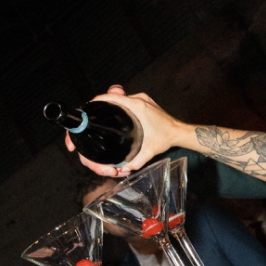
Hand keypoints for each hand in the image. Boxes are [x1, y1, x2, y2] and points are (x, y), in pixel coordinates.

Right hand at [65, 85, 182, 176]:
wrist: (179, 132)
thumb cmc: (166, 138)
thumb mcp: (150, 151)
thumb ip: (137, 161)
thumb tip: (122, 167)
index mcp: (137, 106)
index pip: (110, 98)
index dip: (95, 103)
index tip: (86, 111)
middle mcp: (137, 99)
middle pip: (111, 97)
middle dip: (98, 106)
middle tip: (90, 118)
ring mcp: (140, 98)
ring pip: (117, 98)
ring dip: (107, 105)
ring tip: (97, 117)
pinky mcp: (143, 101)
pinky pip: (124, 100)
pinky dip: (116, 106)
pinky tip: (111, 116)